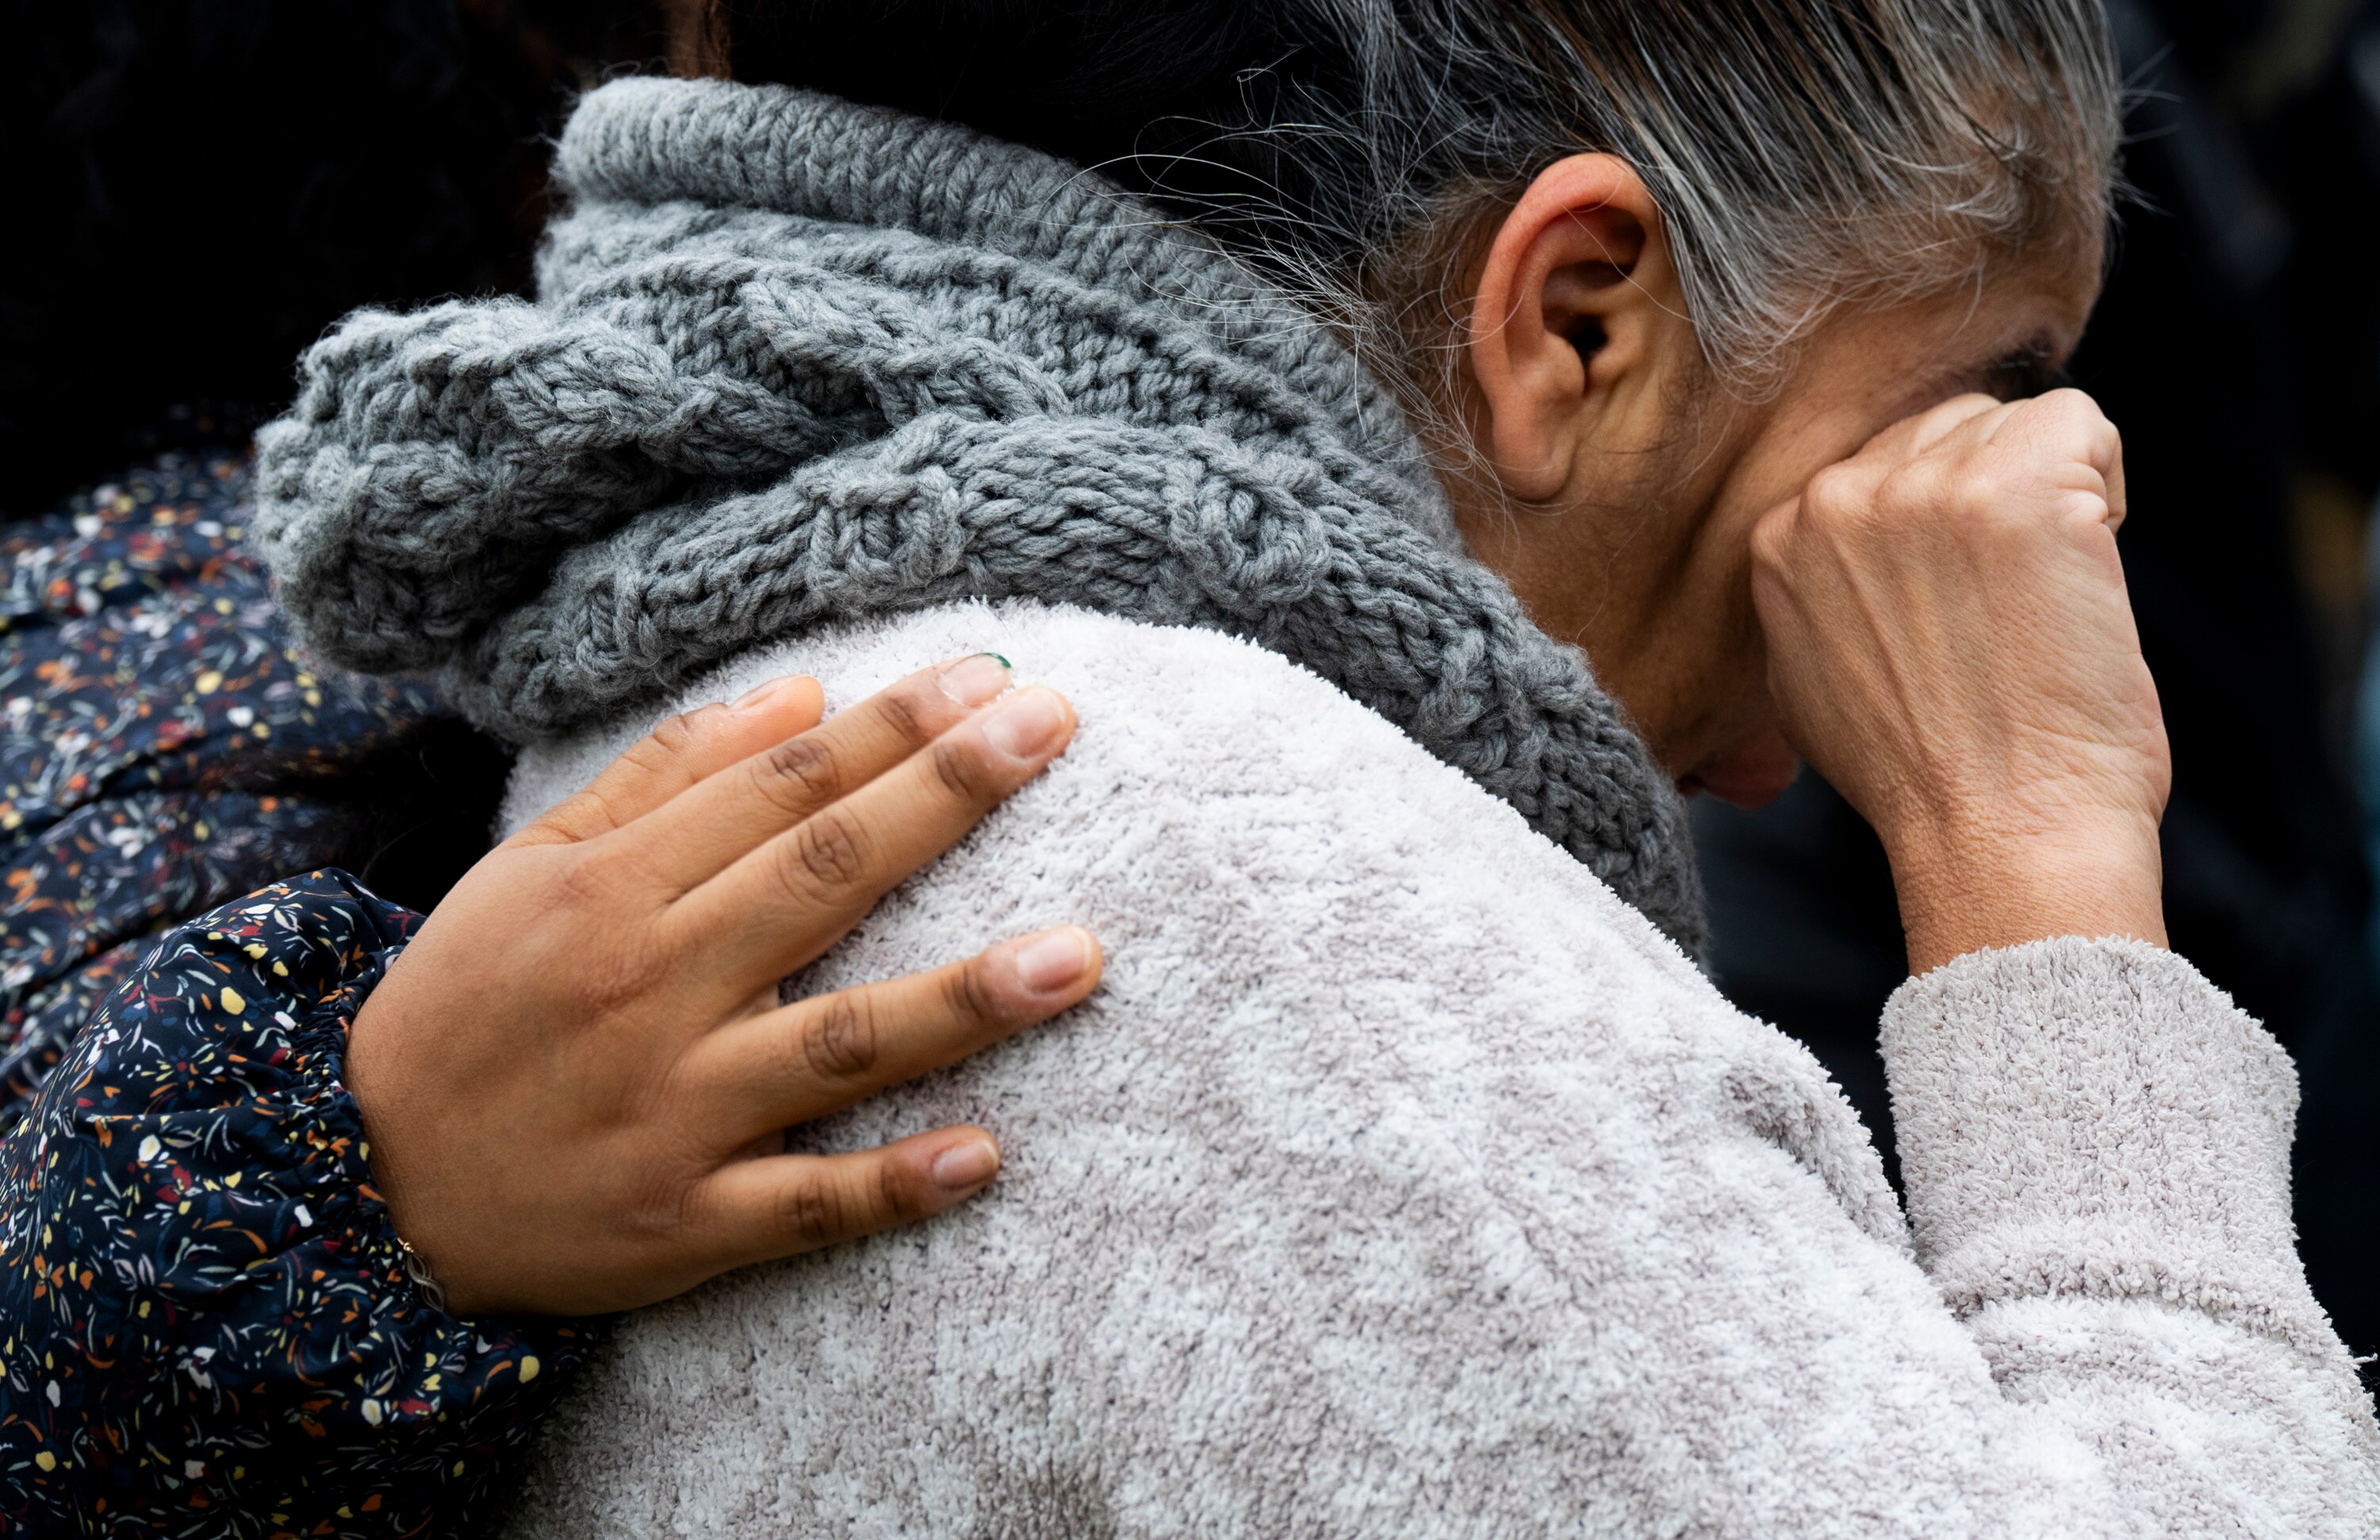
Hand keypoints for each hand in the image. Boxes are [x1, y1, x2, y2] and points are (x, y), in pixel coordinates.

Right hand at [343, 655, 1097, 1315]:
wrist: (361, 1190)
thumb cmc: (469, 1008)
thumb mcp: (532, 868)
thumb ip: (663, 775)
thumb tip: (802, 694)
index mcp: (613, 891)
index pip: (779, 787)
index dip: (891, 727)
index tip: (990, 679)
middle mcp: (651, 989)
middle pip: (821, 877)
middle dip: (945, 797)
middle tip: (1053, 728)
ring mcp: (673, 1111)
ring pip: (836, 1044)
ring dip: (961, 1000)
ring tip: (1077, 959)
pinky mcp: (682, 1223)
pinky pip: (803, 1205)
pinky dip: (890, 1184)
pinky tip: (984, 1155)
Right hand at [1749, 389, 2170, 974]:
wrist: (1997, 833)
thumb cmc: (1927, 780)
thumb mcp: (1813, 679)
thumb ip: (1823, 590)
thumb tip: (1868, 550)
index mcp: (1778, 538)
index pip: (1881, 463)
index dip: (1940, 529)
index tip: (1957, 611)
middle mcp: (1835, 497)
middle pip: (1946, 429)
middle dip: (1991, 500)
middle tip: (2004, 612)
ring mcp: (1923, 487)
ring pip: (2015, 424)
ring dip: (2052, 499)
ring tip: (2038, 601)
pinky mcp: (2017, 484)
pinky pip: (2081, 422)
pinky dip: (2105, 489)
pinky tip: (2082, 573)